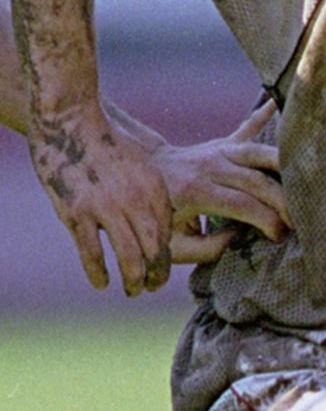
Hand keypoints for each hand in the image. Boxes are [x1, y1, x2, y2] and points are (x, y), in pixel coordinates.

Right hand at [28, 105, 174, 293]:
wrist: (70, 121)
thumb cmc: (107, 145)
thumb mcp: (142, 166)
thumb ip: (153, 196)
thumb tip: (168, 227)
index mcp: (154, 189)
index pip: (170, 233)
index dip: (169, 257)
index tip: (164, 268)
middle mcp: (135, 200)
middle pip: (155, 251)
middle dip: (157, 276)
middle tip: (152, 286)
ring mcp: (105, 208)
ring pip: (129, 258)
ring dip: (133, 281)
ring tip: (133, 289)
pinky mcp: (77, 213)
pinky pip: (93, 254)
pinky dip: (99, 273)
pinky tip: (101, 282)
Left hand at [139, 100, 291, 262]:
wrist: (135, 177)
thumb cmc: (155, 218)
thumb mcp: (174, 245)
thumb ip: (210, 249)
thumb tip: (243, 237)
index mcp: (195, 191)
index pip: (244, 204)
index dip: (268, 221)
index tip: (280, 237)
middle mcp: (209, 166)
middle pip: (258, 179)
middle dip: (285, 201)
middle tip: (301, 220)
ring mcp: (216, 151)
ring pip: (258, 153)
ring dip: (285, 166)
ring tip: (306, 180)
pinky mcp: (221, 145)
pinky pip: (247, 129)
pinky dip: (264, 116)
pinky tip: (279, 105)